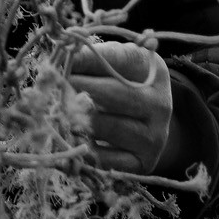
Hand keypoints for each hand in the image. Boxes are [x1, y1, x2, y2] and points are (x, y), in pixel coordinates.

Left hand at [67, 40, 180, 174]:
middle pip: (115, 94)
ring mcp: (155, 136)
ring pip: (108, 128)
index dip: (91, 58)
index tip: (65, 57)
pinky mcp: (144, 163)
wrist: (148, 128)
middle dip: (81, 88)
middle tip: (57, 84)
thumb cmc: (124, 87)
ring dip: (80, 121)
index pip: (122, 59)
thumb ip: (94, 59)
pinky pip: (107, 158)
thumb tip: (64, 56)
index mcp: (155, 72)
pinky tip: (75, 139)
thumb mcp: (116, 66)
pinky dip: (86, 150)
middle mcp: (161, 104)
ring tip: (63, 113)